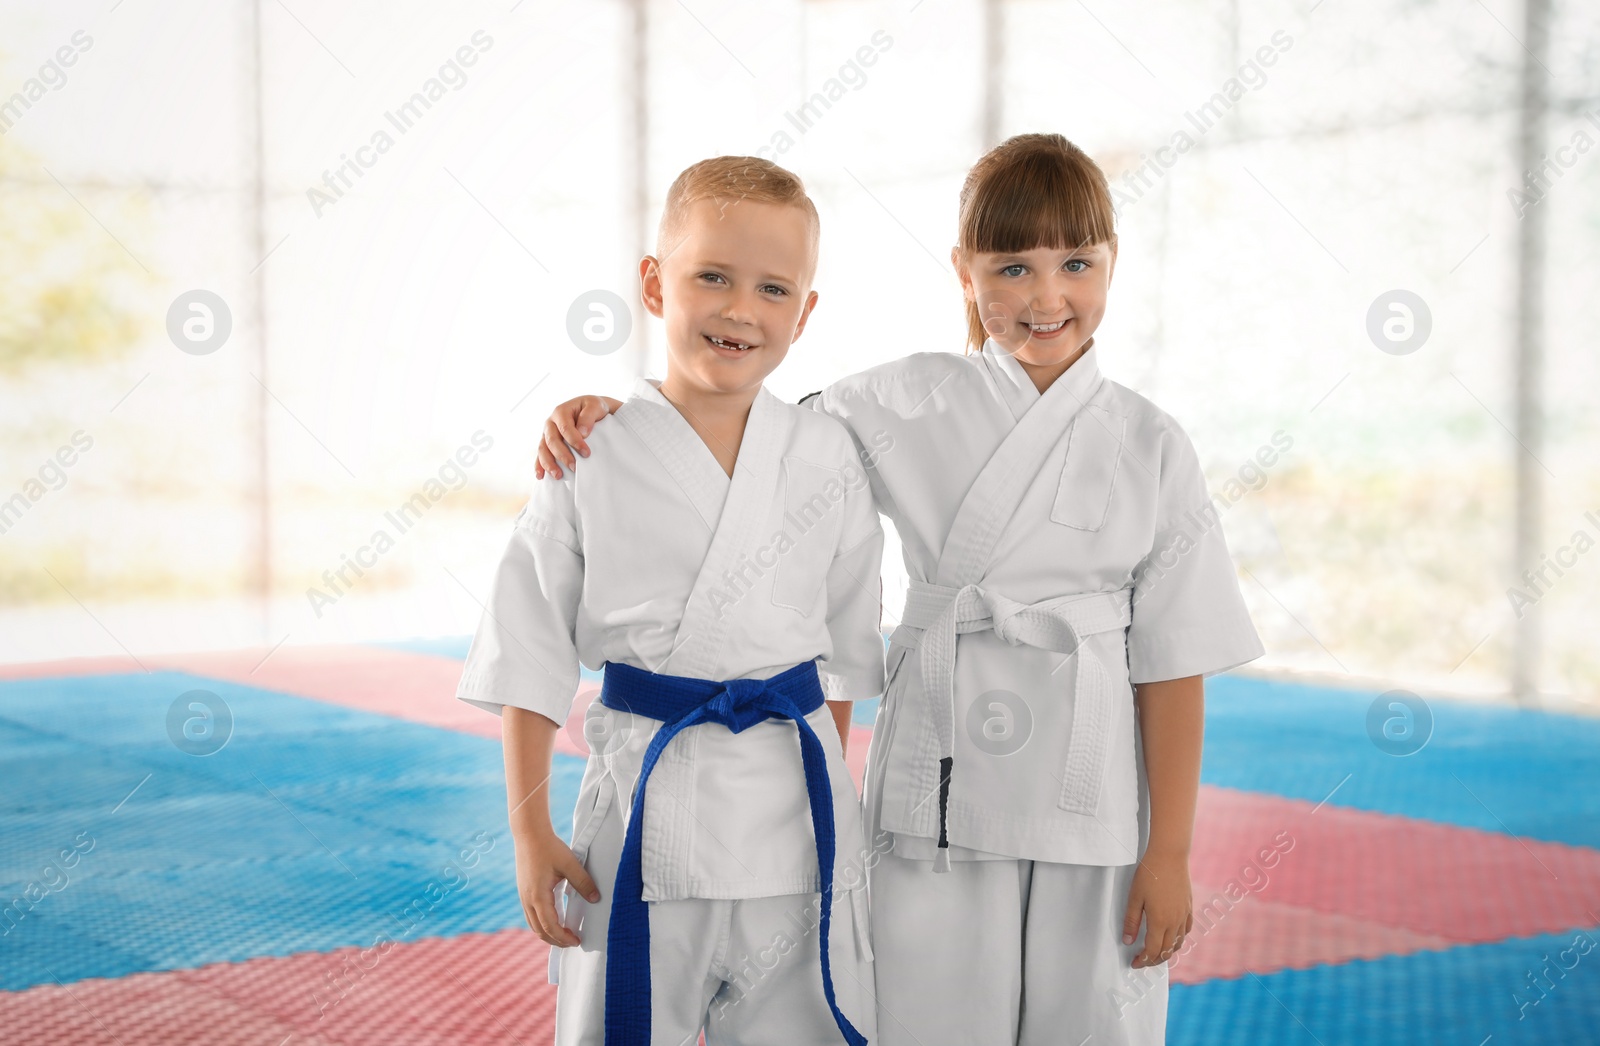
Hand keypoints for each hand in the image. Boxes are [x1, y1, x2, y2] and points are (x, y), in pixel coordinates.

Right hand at [513, 829, 599, 947]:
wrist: (529, 834)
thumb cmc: (549, 847)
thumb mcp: (569, 864)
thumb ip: (583, 882)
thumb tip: (596, 899)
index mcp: (538, 896)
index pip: (550, 926)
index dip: (563, 937)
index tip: (577, 941)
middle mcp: (527, 900)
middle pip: (539, 931)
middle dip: (556, 941)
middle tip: (573, 942)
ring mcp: (523, 897)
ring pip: (533, 925)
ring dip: (548, 934)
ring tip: (565, 935)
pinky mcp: (524, 892)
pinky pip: (531, 916)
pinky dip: (542, 924)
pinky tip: (555, 920)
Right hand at [535, 396, 621, 478]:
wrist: (591, 410)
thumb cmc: (594, 408)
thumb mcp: (595, 406)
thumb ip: (588, 417)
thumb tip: (582, 433)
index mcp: (561, 412)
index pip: (565, 428)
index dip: (575, 441)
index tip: (586, 453)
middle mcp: (550, 423)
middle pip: (552, 441)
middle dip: (563, 455)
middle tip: (575, 467)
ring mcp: (547, 434)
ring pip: (543, 449)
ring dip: (549, 463)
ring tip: (558, 476)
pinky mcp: (547, 443)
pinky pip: (540, 455)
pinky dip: (539, 466)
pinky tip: (540, 476)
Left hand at [1122, 849, 1192, 968]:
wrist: (1169, 856)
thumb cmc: (1149, 874)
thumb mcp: (1134, 898)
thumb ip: (1131, 921)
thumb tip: (1128, 941)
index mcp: (1159, 922)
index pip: (1152, 951)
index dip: (1143, 960)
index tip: (1134, 963)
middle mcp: (1174, 922)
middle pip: (1166, 951)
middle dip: (1153, 960)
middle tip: (1142, 960)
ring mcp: (1184, 915)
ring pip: (1178, 943)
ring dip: (1166, 952)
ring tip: (1155, 952)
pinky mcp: (1188, 908)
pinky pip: (1186, 931)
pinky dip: (1178, 939)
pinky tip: (1171, 937)